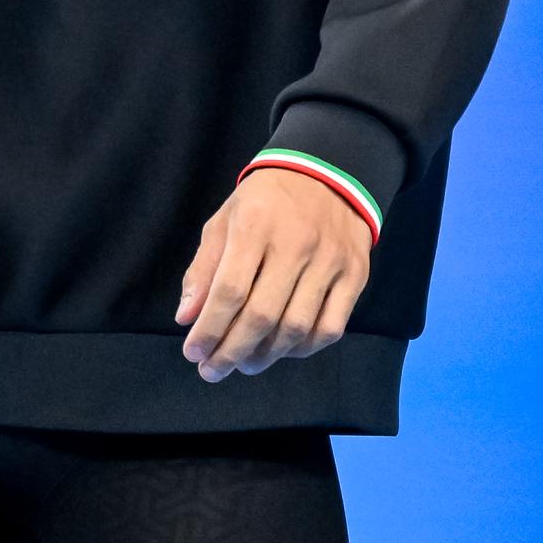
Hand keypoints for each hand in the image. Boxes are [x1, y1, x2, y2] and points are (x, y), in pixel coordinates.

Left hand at [176, 170, 371, 380]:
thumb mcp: (225, 221)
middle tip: (213, 371)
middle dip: (231, 351)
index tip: (193, 353)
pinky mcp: (355, 275)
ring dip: (266, 356)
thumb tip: (186, 317)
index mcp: (255, 227)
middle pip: (262, 316)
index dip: (209, 329)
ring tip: (244, 364)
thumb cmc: (265, 202)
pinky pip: (330, 327)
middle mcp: (295, 245)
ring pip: (296, 327)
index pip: (229, 291)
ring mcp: (330, 262)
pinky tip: (282, 351)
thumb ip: (203, 269)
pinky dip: (304, 348)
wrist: (327, 172)